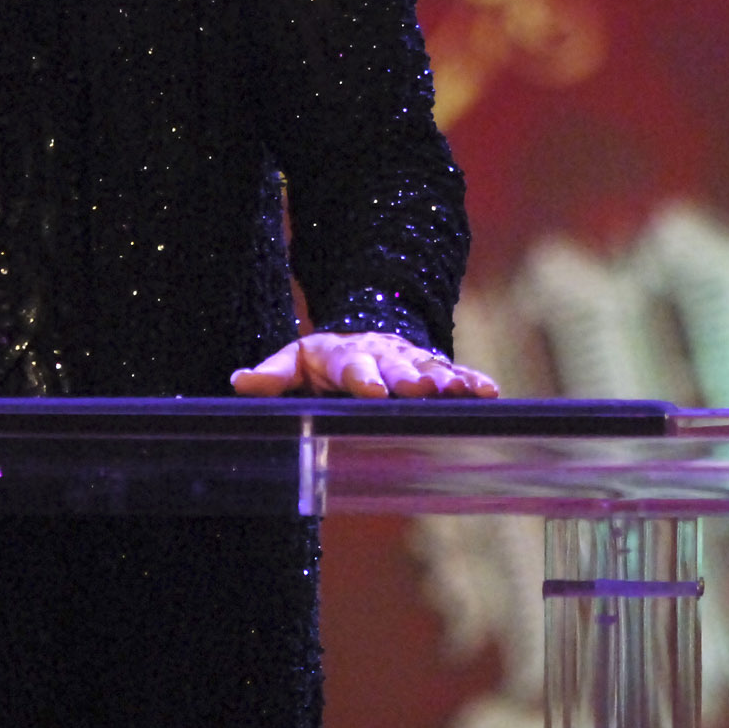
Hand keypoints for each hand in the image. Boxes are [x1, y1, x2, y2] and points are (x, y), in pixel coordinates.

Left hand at [229, 331, 497, 398]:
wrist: (360, 335)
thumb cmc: (322, 360)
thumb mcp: (294, 362)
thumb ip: (272, 375)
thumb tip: (239, 383)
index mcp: (344, 356)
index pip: (353, 368)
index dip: (362, 380)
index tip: (371, 393)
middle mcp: (381, 355)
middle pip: (396, 367)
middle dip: (408, 377)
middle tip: (420, 389)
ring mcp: (410, 359)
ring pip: (430, 368)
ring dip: (445, 380)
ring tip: (460, 392)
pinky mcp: (433, 366)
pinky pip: (455, 372)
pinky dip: (471, 381)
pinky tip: (489, 392)